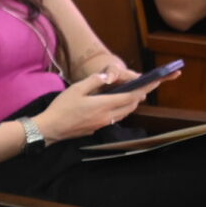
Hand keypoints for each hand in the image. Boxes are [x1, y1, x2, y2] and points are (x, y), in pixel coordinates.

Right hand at [34, 71, 153, 142]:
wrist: (51, 128)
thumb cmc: (62, 107)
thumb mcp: (76, 89)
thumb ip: (94, 81)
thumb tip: (108, 77)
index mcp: (104, 104)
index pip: (131, 97)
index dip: (144, 89)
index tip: (154, 83)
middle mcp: (107, 116)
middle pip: (130, 107)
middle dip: (138, 97)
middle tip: (142, 88)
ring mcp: (102, 124)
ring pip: (123, 114)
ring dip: (129, 105)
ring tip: (130, 96)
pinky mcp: (96, 129)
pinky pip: (113, 119)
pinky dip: (119, 111)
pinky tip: (111, 107)